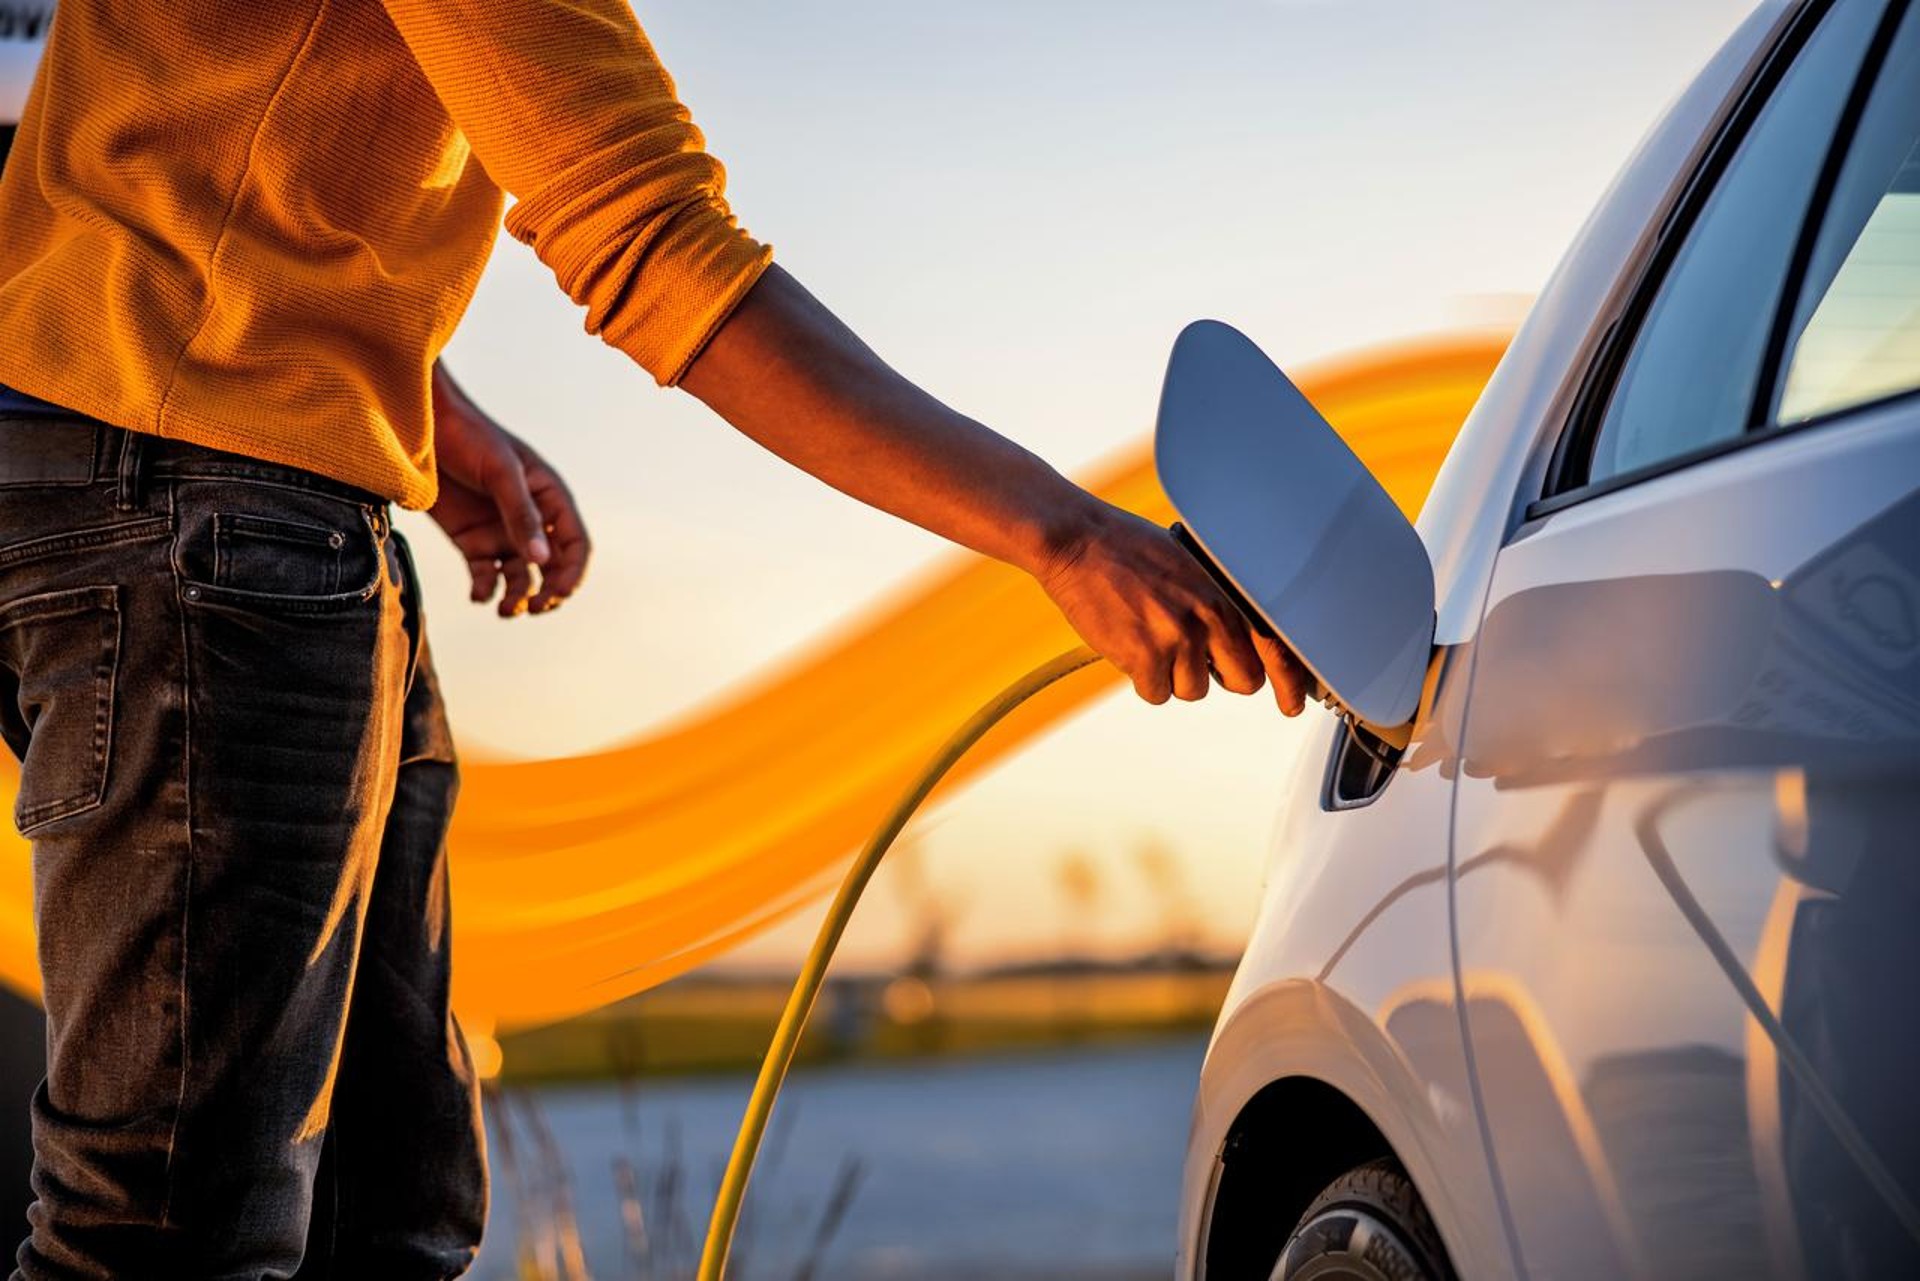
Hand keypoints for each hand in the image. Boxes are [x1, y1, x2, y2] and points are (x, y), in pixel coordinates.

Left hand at [428, 366, 590, 616]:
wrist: (422, 429)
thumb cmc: (469, 437)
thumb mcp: (500, 473)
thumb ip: (521, 515)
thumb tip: (542, 561)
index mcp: (549, 499)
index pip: (574, 544)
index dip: (572, 572)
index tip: (559, 593)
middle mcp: (530, 520)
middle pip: (552, 568)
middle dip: (548, 592)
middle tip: (534, 608)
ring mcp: (501, 532)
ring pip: (520, 577)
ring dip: (518, 597)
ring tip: (506, 610)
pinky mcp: (471, 541)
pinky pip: (485, 575)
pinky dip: (485, 590)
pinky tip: (478, 595)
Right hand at [1035, 504, 1306, 712]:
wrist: (1076, 542)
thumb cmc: (1127, 547)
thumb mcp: (1188, 563)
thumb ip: (1215, 601)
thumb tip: (1232, 643)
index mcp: (1223, 591)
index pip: (1274, 645)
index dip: (1289, 682)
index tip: (1291, 703)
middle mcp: (1207, 617)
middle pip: (1242, 681)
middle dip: (1221, 675)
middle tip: (1193, 656)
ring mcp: (1176, 638)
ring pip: (1193, 690)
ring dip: (1173, 674)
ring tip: (1148, 635)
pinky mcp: (1142, 657)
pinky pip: (1156, 693)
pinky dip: (1142, 679)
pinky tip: (1129, 644)